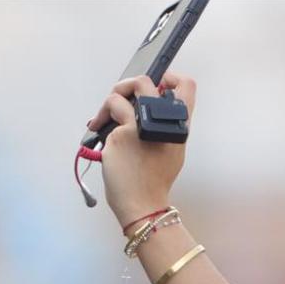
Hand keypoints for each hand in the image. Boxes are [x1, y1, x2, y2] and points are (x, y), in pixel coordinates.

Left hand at [85, 69, 196, 229]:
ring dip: (111, 100)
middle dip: (129, 84)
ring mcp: (143, 125)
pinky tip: (97, 129)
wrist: (143, 205)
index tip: (160, 83)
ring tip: (105, 116)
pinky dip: (101, 118)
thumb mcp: (171, 153)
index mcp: (179, 127)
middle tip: (122, 97)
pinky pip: (110, 110)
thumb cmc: (152, 183)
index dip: (172, 78)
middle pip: (146, 81)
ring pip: (123, 91)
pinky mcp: (124, 132)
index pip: (187, 88)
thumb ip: (165, 127)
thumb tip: (146, 106)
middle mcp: (164, 122)